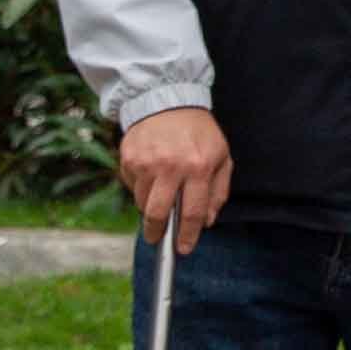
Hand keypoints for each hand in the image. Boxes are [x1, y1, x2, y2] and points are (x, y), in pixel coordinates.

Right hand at [116, 107, 232, 251]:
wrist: (168, 101)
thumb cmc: (199, 133)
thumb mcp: (221, 157)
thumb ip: (218, 191)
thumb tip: (208, 222)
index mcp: (198, 167)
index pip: (193, 212)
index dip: (188, 235)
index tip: (184, 248)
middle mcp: (170, 167)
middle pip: (158, 213)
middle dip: (157, 233)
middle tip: (158, 240)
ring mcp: (146, 163)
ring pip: (142, 202)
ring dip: (150, 208)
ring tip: (160, 196)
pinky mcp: (129, 159)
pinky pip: (132, 187)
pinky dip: (141, 189)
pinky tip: (151, 176)